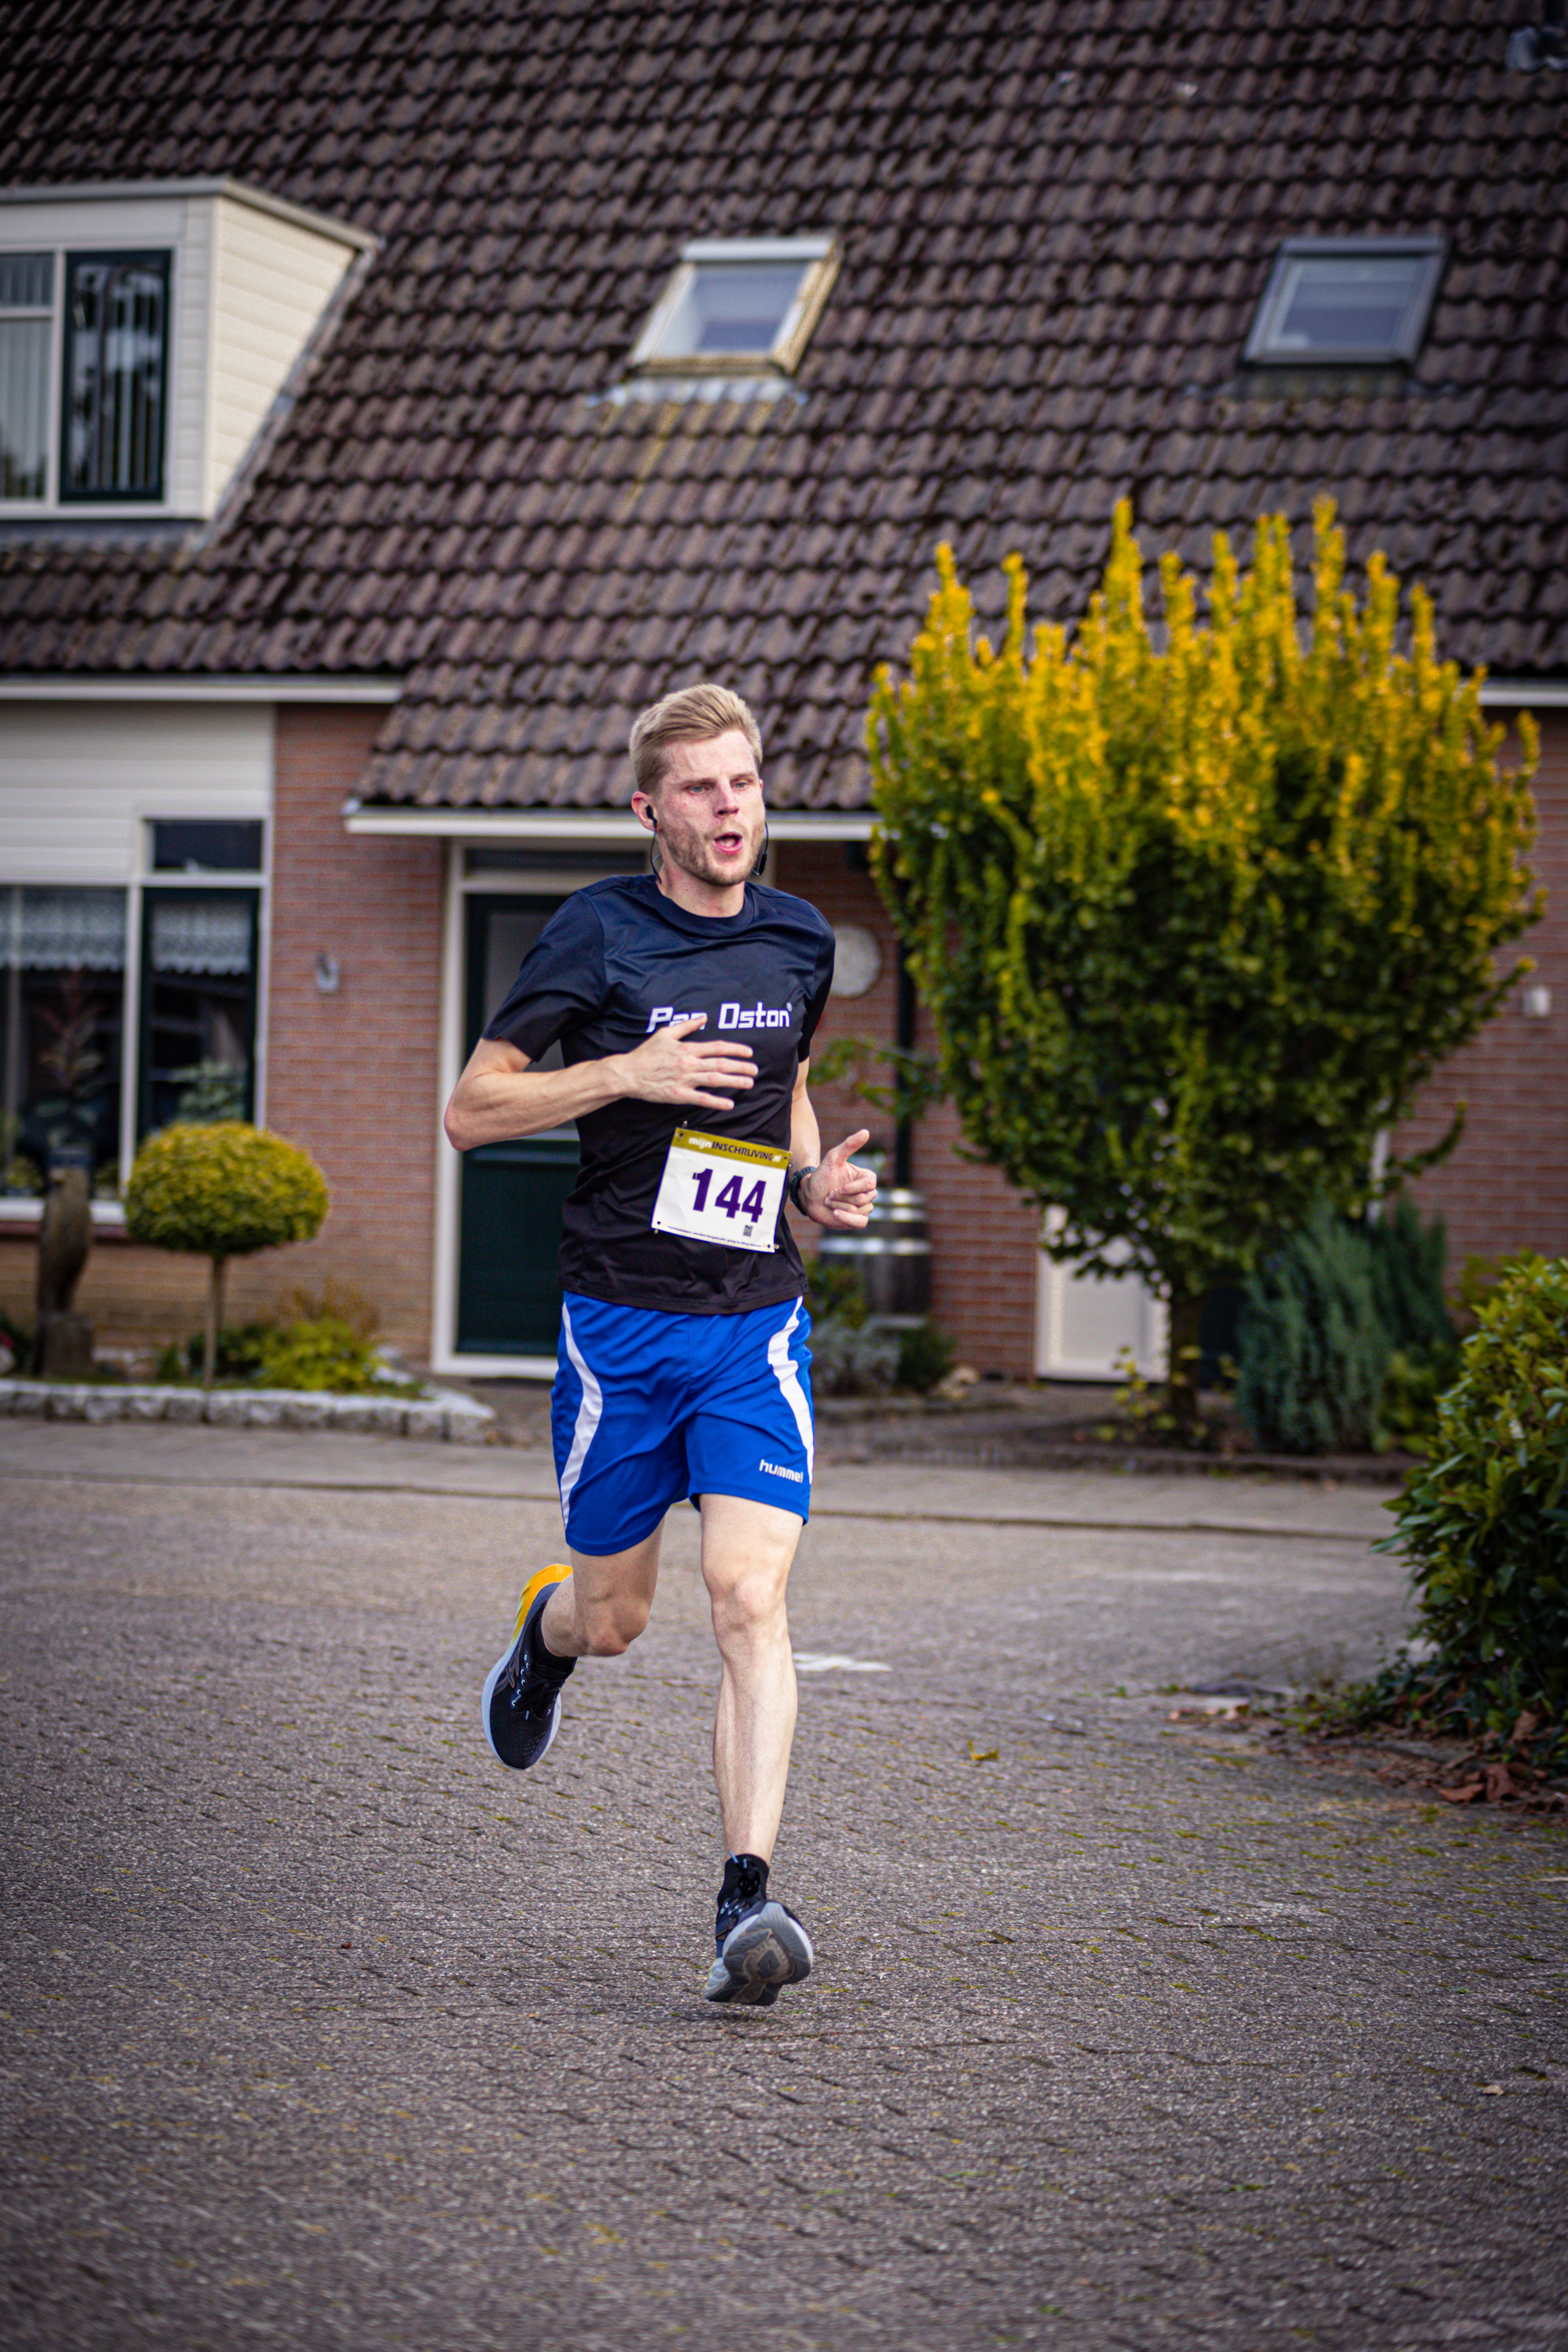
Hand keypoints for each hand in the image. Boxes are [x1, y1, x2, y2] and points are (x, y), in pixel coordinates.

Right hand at [618, 1016, 756, 1111]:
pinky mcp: (678, 1094)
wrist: (629, 1073)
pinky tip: (729, 1104)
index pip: (718, 1047)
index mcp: (688, 1049)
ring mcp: (685, 1079)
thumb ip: (686, 1026)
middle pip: (721, 1064)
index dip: (736, 1049)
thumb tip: (703, 1018)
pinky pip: (701, 1099)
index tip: (748, 1052)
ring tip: (749, 1083)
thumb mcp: (665, 1033)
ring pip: (715, 1080)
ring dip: (734, 1081)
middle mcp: (689, 1063)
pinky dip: (716, 1101)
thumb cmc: (646, 1053)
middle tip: (755, 1070)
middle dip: (741, 1067)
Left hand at [800, 1129, 877, 1228]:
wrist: (810, 1195)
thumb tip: (866, 1132)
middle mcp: (868, 1193)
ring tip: (829, 1201)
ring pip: (860, 1210)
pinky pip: (860, 1223)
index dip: (853, 1187)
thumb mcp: (833, 1158)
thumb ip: (849, 1145)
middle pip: (865, 1199)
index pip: (870, 1184)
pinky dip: (847, 1219)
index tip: (838, 1187)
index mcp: (866, 1178)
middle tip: (829, 1194)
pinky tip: (835, 1214)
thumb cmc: (822, 1176)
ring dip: (840, 1206)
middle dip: (843, 1197)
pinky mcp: (858, 1220)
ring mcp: (864, 1207)